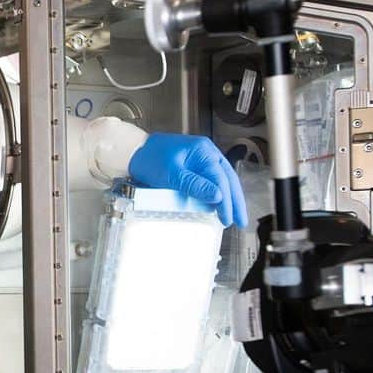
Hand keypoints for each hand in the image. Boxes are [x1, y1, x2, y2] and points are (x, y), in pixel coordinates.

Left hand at [128, 133, 247, 227]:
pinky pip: (210, 181)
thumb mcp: (171, 174)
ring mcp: (200, 160)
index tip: (228, 218)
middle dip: (235, 201)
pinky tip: (219, 205)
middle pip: (227, 179)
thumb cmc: (148, 158)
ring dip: (229, 198)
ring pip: (221, 180)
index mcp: (203, 151)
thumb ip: (195, 184)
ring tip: (234, 215)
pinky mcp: (192, 167)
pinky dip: (216, 194)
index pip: (221, 179)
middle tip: (240, 221)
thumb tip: (218, 196)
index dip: (227, 201)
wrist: (131, 151)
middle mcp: (206, 154)